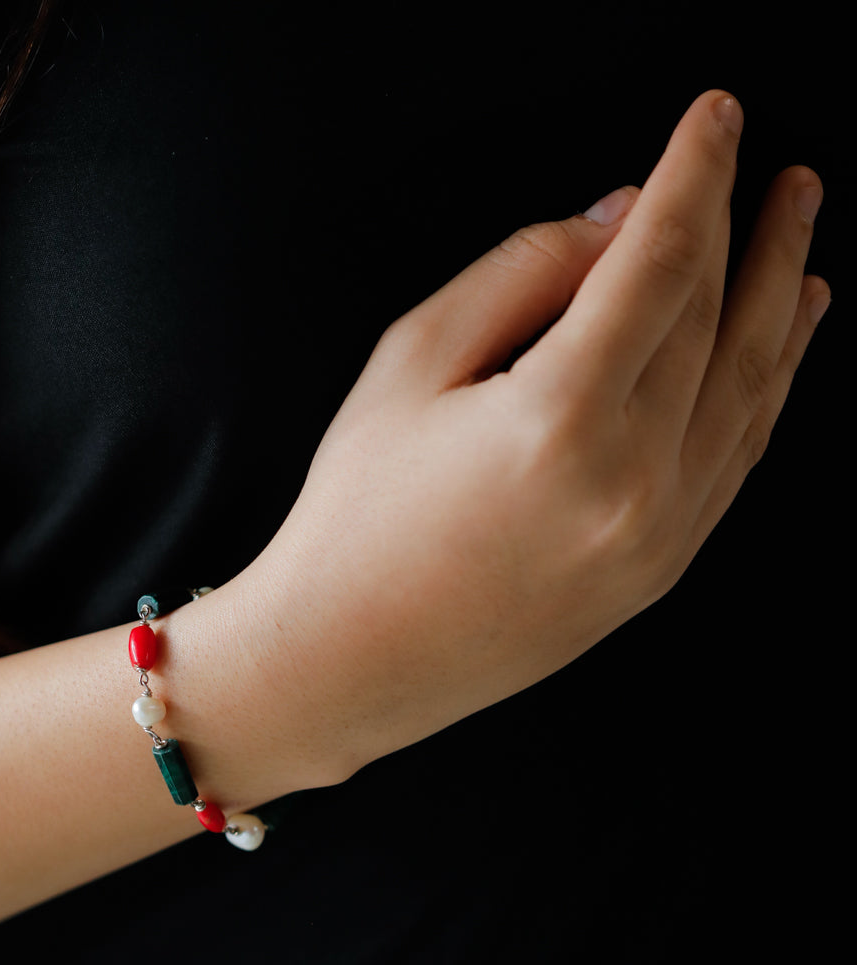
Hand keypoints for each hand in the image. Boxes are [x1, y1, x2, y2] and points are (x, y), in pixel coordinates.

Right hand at [234, 90, 827, 780]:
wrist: (350, 657)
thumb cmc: (357, 517)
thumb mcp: (408, 367)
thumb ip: (519, 276)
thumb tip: (614, 223)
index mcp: (560, 417)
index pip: (659, 262)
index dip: (694, 175)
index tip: (716, 118)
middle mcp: (631, 480)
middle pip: (716, 319)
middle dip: (749, 230)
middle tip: (778, 170)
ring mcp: (657, 535)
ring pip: (750, 391)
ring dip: (782, 304)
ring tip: (802, 242)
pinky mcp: (659, 571)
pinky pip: (736, 459)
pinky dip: (768, 390)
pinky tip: (780, 348)